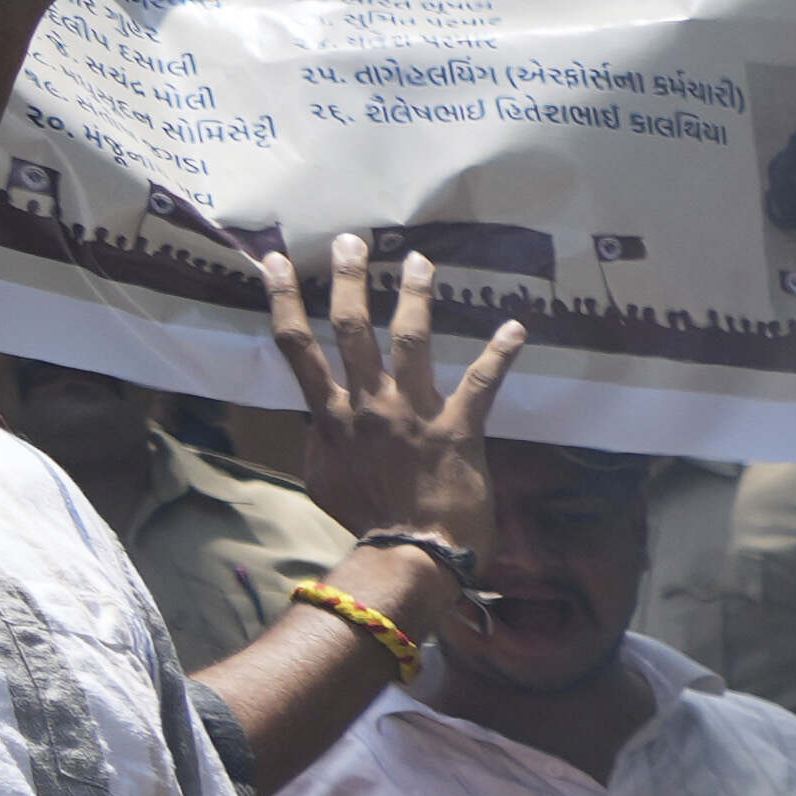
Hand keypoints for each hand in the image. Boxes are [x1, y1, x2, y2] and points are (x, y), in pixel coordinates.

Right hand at [257, 231, 521, 550]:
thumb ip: (319, 441)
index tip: (278, 262)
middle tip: (351, 241)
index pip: (297, 347)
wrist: (408, 555)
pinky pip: (481, 384)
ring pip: (410, 340)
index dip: (285, 300)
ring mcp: (413, 414)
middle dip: (350, 280)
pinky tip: (516, 327)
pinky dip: (500, 354)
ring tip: (420, 261)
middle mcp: (369, 405)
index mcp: (332, 415)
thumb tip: (317, 421)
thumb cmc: (366, 522)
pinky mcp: (457, 430)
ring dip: (416, 296)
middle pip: (352, 328)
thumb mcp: (322, 480)